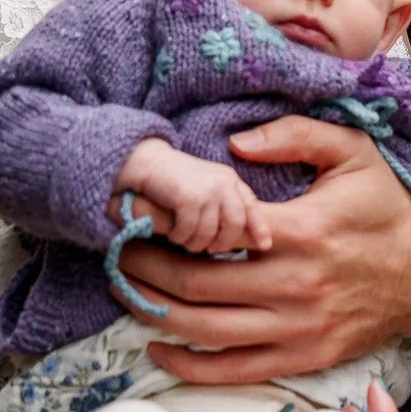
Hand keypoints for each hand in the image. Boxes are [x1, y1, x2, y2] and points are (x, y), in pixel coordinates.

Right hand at [115, 139, 271, 255]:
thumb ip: (221, 206)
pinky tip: (172, 233)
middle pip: (235, 226)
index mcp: (230, 180)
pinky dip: (179, 237)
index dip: (260, 228)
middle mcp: (224, 183)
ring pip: (210, 233)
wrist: (145, 162)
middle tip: (206, 249)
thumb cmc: (173, 181)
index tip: (265, 245)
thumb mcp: (205, 189)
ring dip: (194, 243)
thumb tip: (236, 239)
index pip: (252, 206)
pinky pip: (189, 232)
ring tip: (183, 239)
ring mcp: (208, 189)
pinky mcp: (189, 198)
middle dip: (221, 243)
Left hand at [125, 117, 410, 383]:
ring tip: (126, 293)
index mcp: (301, 233)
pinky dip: (189, 365)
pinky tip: (159, 349)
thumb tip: (235, 146)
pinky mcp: (303, 358)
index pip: (215, 234)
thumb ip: (294, 135)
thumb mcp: (351, 152)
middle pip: (198, 287)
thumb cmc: (384, 210)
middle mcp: (294, 286)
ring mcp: (298, 329)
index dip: (167, 227)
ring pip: (207, 332)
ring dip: (156, 315)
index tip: (135, 216)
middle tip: (115, 254)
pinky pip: (234, 370)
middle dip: (146, 271)